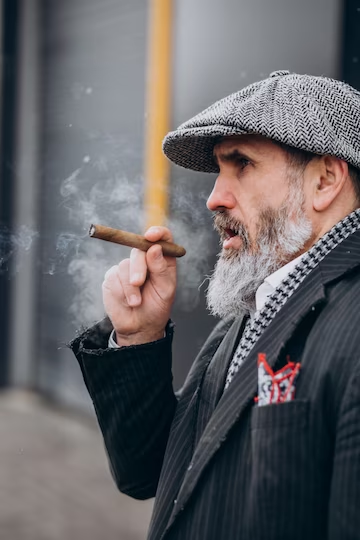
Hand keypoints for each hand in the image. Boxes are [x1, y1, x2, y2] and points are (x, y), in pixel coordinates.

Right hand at [102, 226, 176, 345]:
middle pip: (138, 250)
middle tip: (138, 283)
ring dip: (130, 286)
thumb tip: (154, 248)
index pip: (162, 238)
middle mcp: (144, 260)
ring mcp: (127, 268)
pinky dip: (121, 291)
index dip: (157, 232)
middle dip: (138, 267)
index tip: (151, 235)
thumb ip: (161, 269)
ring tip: (136, 302)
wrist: (138, 327)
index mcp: (161, 260)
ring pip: (124, 265)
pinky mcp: (113, 277)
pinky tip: (127, 301)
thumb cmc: (156, 308)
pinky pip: (113, 276)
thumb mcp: (165, 290)